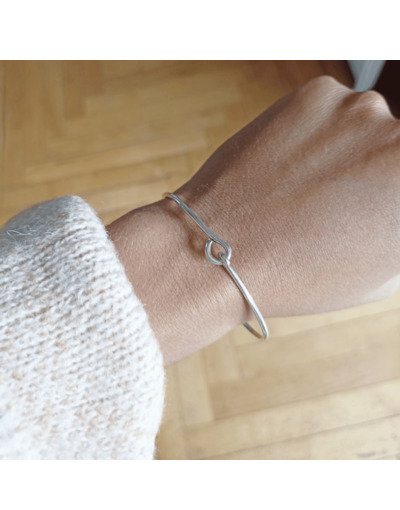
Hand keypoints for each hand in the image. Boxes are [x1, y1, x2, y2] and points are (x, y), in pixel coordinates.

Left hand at [108, 76, 399, 363]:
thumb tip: (390, 208)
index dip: (385, 201)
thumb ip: (398, 233)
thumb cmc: (299, 274)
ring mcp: (360, 108)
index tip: (369, 210)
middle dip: (374, 174)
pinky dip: (314, 134)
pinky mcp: (316, 93)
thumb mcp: (380, 274)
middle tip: (340, 202)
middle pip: (395, 149)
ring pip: (363, 127)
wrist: (219, 251)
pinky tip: (286, 167)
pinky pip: (329, 112)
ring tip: (304, 188)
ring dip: (345, 151)